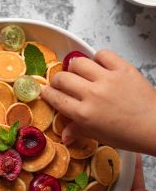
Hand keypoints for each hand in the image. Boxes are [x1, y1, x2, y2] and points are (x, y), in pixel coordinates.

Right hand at [41, 50, 155, 154]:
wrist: (155, 126)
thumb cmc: (128, 135)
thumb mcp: (99, 136)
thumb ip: (79, 131)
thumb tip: (65, 136)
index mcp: (84, 114)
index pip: (56, 98)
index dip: (47, 94)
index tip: (46, 91)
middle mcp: (92, 94)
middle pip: (63, 78)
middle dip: (57, 80)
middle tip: (60, 83)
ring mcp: (107, 79)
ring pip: (79, 62)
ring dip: (74, 66)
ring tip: (78, 71)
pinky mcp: (122, 69)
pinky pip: (103, 54)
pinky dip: (98, 58)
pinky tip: (98, 65)